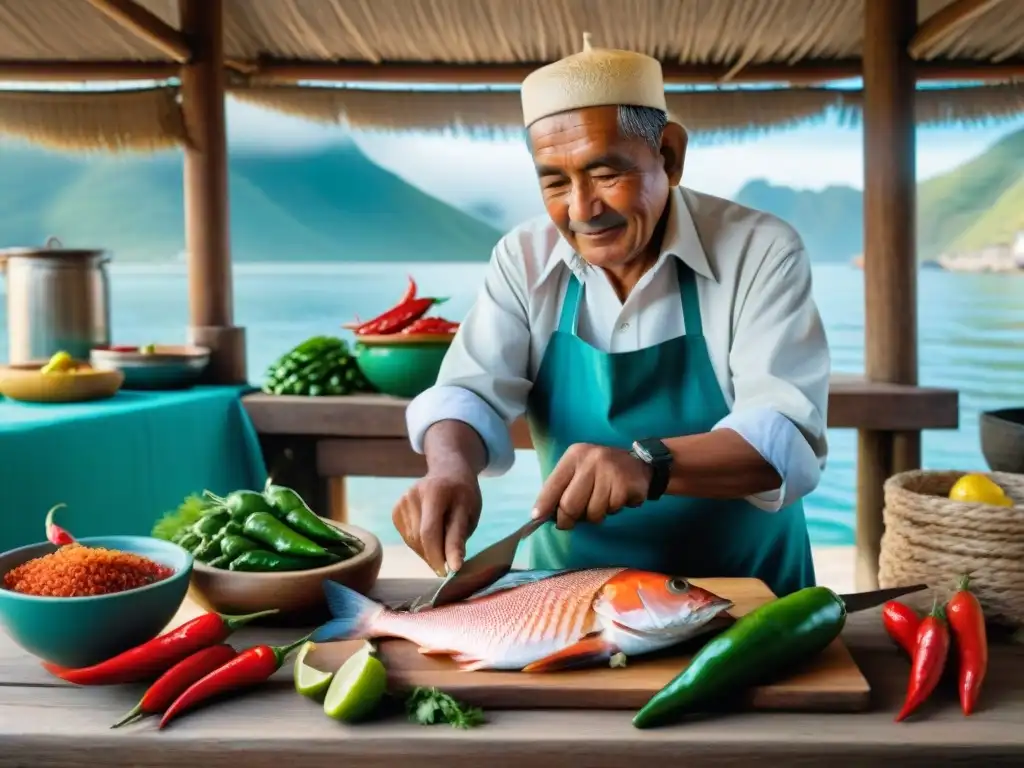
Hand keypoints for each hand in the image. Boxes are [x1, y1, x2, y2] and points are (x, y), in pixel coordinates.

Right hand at [392, 469, 481, 575]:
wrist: (448, 472)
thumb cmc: (463, 495)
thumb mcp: (469, 513)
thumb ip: (458, 539)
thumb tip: (454, 567)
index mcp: (435, 491)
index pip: (430, 531)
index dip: (439, 555)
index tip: (450, 572)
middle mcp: (412, 494)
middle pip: (419, 538)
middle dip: (435, 556)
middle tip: (449, 562)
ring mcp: (401, 501)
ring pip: (412, 541)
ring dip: (427, 552)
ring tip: (443, 544)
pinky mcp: (396, 509)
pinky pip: (407, 537)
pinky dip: (420, 545)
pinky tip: (432, 537)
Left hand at [531, 443, 651, 529]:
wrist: (640, 464)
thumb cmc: (601, 471)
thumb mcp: (579, 470)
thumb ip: (562, 488)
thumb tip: (540, 514)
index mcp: (575, 456)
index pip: (553, 484)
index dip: (544, 504)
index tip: (536, 518)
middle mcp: (591, 461)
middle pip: (570, 505)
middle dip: (568, 520)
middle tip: (572, 522)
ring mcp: (609, 472)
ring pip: (592, 513)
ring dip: (595, 515)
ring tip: (602, 501)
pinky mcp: (625, 484)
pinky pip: (611, 510)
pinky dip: (613, 510)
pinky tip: (617, 498)